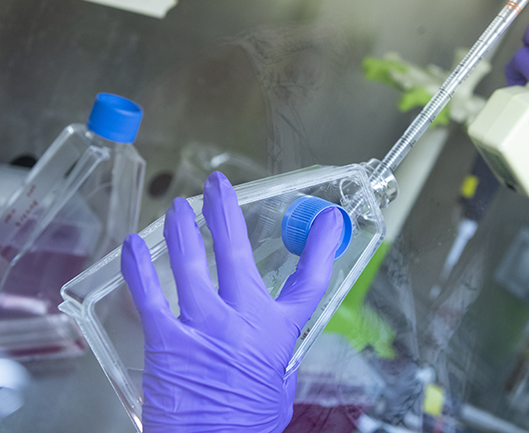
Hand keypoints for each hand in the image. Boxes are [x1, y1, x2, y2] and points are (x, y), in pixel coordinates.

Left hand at [121, 171, 342, 432]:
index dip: (321, 245)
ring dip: (181, 228)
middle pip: (237, 251)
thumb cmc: (247, 423)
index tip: (327, 222)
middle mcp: (243, 319)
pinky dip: (138, 266)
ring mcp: (203, 325)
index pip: (309, 280)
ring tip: (177, 207)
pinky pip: (148, 293)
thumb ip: (274, 344)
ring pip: (189, 261)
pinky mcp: (167, 339)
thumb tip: (269, 322)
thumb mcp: (279, 381)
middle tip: (217, 186)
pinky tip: (133, 245)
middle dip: (225, 211)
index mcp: (278, 330)